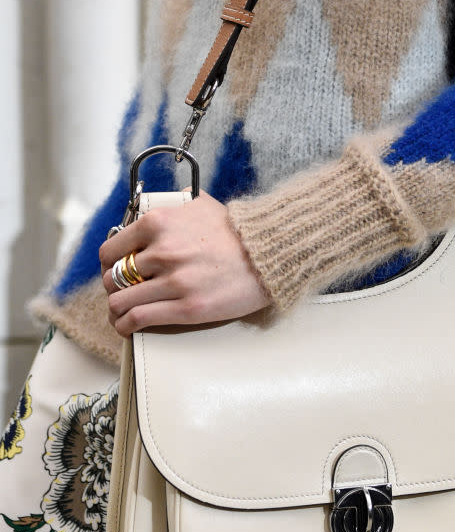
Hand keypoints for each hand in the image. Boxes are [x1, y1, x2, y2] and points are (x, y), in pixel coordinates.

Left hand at [99, 191, 270, 337]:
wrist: (269, 253)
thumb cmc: (236, 230)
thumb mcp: (199, 204)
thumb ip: (170, 205)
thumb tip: (152, 204)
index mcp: (158, 223)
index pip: (110, 250)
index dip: (108, 264)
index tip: (114, 270)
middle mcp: (162, 251)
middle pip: (113, 278)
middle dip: (113, 288)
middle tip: (122, 292)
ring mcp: (174, 281)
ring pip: (120, 302)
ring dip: (117, 311)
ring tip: (122, 314)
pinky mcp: (186, 308)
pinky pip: (137, 319)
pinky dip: (125, 326)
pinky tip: (127, 327)